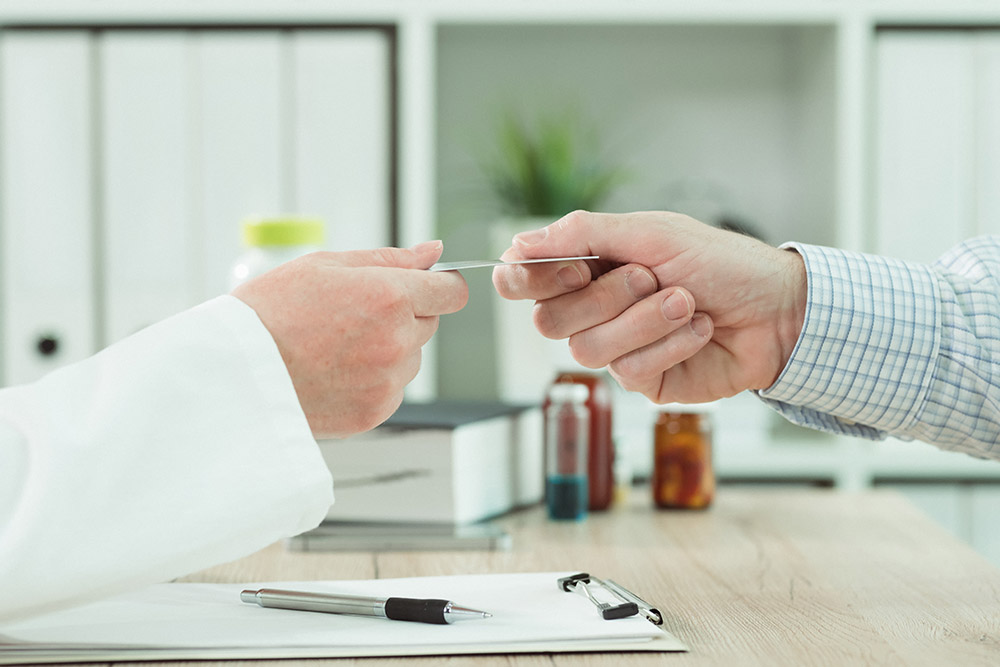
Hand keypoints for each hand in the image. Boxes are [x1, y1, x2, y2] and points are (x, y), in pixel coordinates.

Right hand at [232, 241, 467, 437]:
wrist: (235, 371)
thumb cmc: (272, 311)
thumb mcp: (327, 265)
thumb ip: (390, 258)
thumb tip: (434, 251)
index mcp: (390, 296)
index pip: (452, 292)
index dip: (439, 286)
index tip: (423, 287)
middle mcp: (397, 341)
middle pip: (429, 324)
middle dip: (404, 315)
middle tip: (353, 316)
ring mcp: (388, 381)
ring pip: (411, 358)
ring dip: (389, 349)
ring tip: (336, 347)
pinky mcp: (375, 412)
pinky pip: (392, 389)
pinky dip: (374, 380)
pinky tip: (335, 371)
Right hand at [492, 211, 805, 403]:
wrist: (777, 309)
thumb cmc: (721, 263)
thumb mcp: (652, 233)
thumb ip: (583, 233)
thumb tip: (517, 244)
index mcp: (590, 267)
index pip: (525, 281)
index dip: (530, 280)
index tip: (573, 270)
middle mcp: (595, 309)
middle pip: (549, 321)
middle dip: (605, 297)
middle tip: (650, 277)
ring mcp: (617, 348)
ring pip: (588, 349)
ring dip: (645, 321)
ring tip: (687, 303)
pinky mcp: (643, 380)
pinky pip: (629, 370)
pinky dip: (671, 344)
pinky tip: (699, 329)